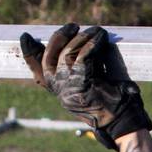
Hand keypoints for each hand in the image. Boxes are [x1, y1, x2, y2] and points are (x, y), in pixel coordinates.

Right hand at [19, 23, 151, 149]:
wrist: (125, 124)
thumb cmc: (115, 106)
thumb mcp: (94, 86)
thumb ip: (82, 72)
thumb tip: (78, 46)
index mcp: (62, 93)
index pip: (39, 73)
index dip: (30, 55)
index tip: (26, 38)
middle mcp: (61, 92)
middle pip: (48, 59)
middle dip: (58, 39)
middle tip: (72, 26)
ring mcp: (69, 89)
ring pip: (66, 55)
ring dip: (81, 38)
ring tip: (94, 30)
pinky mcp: (82, 84)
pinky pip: (83, 56)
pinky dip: (92, 43)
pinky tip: (101, 37)